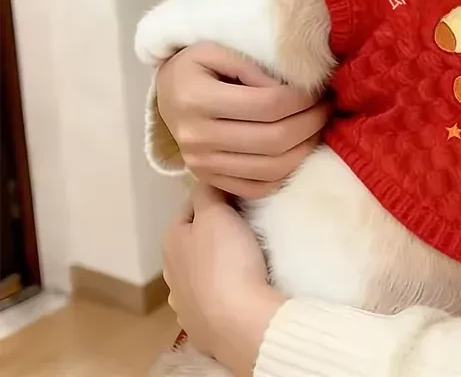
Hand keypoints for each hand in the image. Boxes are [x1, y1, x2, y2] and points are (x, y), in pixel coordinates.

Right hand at [156, 43, 329, 198]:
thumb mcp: (216, 49)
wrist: (167, 93)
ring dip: (306, 148)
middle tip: (327, 106)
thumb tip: (289, 88)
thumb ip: (252, 65)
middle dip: (312, 122)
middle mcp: (196, 138)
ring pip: (271, 168)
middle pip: (274, 139)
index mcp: (196, 99)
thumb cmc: (196, 65)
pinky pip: (259, 188)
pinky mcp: (210, 179)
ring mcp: (202, 165)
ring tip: (319, 126)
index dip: (302, 98)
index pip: (267, 105)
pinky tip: (300, 150)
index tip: (318, 88)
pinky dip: (287, 173)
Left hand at [163, 183, 284, 374]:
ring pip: (202, 270)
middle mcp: (170, 271)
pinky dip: (223, 291)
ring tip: (246, 258)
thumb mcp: (217, 213)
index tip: (240, 196)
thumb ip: (208, 191)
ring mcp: (184, 302)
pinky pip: (213, 298)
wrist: (239, 322)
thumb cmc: (226, 261)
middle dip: (216, 230)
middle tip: (247, 223)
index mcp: (171, 240)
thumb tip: (206, 178)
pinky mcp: (201, 326)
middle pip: (196, 238)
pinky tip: (239, 289)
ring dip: (218, 262)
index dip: (215, 196)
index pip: (191, 204)